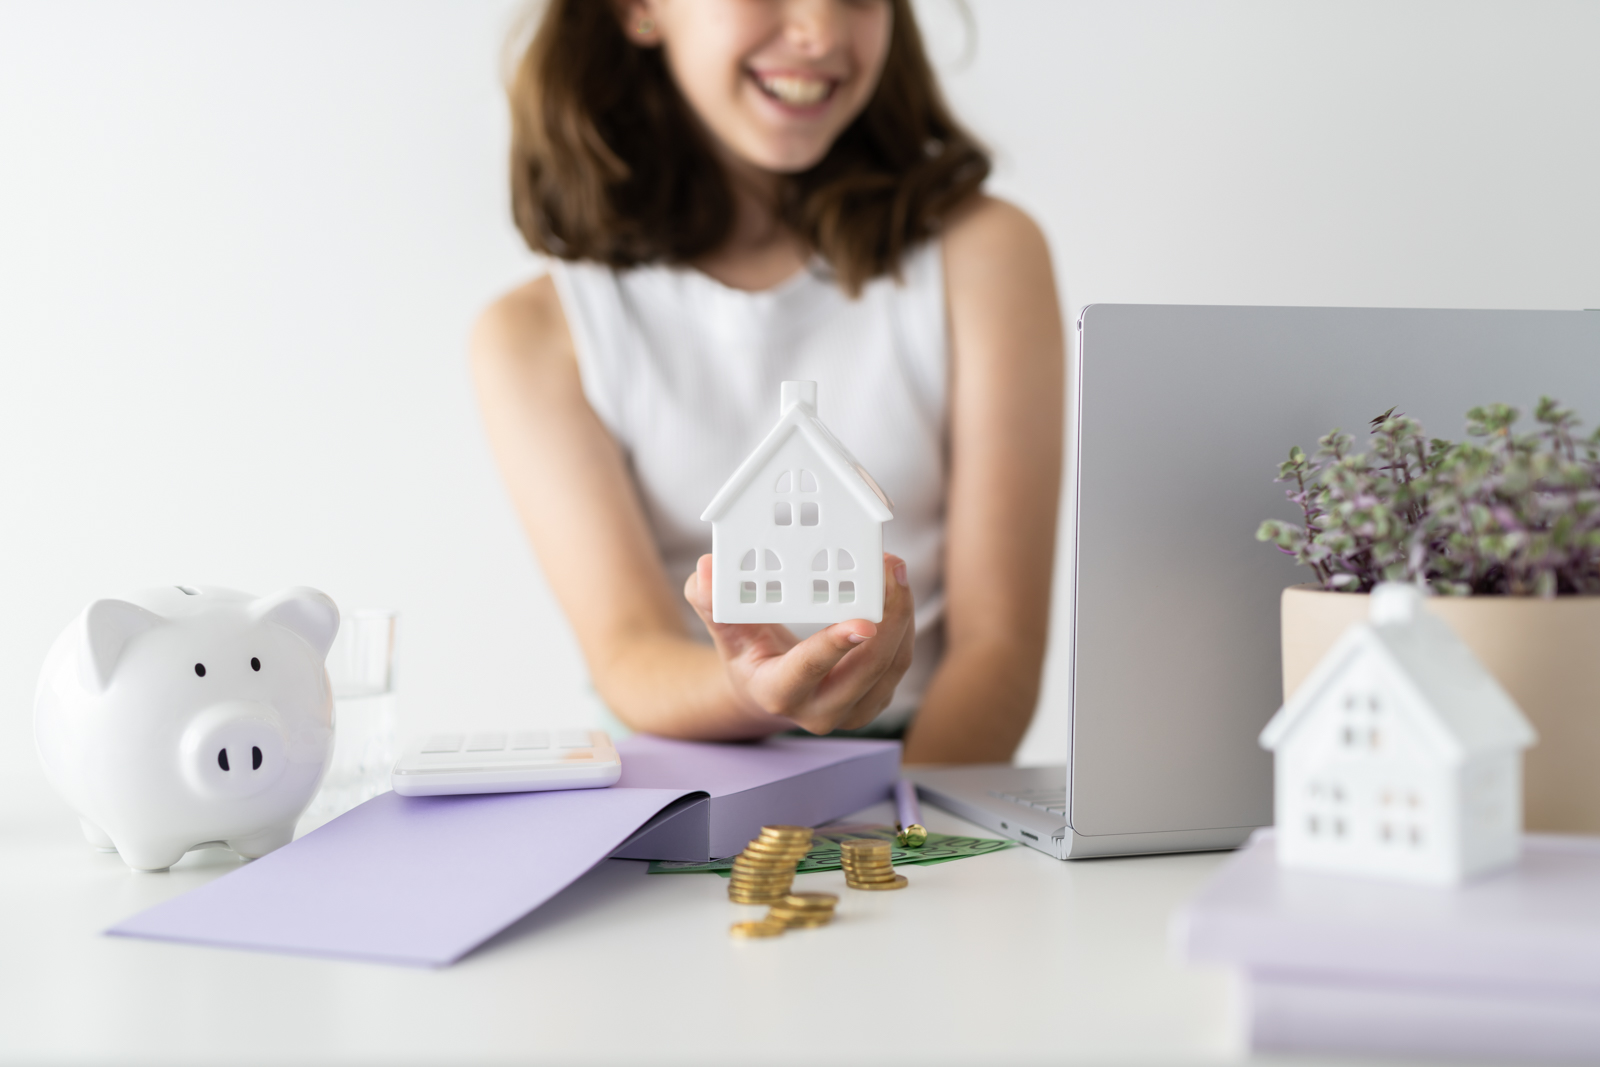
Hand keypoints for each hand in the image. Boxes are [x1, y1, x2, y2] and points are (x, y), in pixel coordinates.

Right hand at [684, 553, 915, 734]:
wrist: (766, 690)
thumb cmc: (746, 653)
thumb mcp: (723, 629)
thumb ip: (709, 601)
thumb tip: (706, 570)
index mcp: (777, 692)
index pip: (809, 669)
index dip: (835, 646)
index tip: (863, 622)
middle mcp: (819, 710)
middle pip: (867, 669)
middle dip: (889, 618)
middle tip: (891, 569)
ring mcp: (852, 710)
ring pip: (892, 665)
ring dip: (902, 616)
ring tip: (896, 571)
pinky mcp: (874, 700)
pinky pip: (899, 663)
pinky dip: (903, 625)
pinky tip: (897, 591)